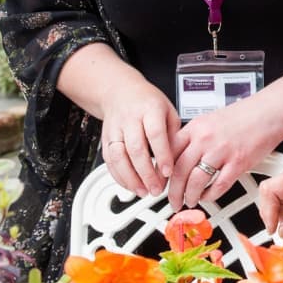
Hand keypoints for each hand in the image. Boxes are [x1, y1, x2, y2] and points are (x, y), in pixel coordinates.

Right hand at [99, 80, 179, 197]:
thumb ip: (173, 134)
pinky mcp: (105, 139)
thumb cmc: (148, 102)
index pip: (155, 134)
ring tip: (143, 191)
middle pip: (136, 148)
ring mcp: (115, 129)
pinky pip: (109, 161)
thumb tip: (177, 160)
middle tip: (156, 189)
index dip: (162, 155)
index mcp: (150, 109)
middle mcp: (130, 118)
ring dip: (130, 179)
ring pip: (118, 157)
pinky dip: (119, 176)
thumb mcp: (168, 111)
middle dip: (146, 173)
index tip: (168, 172)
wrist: (120, 91)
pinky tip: (130, 185)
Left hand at [167, 95, 282, 208]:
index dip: (162, 172)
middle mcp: (206, 138)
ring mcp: (222, 151)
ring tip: (189, 201)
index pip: (169, 153)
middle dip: (173, 192)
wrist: (268, 112)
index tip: (161, 182)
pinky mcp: (238, 163)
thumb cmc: (243, 116)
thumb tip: (178, 156)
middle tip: (172, 200)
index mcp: (196, 127)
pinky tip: (208, 196)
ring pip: (196, 181)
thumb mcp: (210, 120)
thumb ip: (194, 137)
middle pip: (179, 171)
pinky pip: (219, 185)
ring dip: (190, 196)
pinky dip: (210, 195)